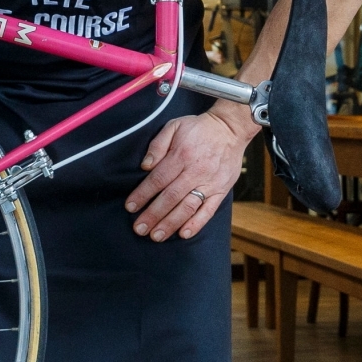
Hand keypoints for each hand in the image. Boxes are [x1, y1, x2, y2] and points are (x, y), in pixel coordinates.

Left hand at [125, 103, 254, 242]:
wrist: (230, 129)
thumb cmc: (199, 128)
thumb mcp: (175, 126)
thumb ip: (158, 144)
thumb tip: (145, 165)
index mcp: (182, 155)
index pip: (158, 179)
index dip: (143, 194)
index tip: (130, 207)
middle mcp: (195, 171)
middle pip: (170, 197)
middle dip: (153, 214)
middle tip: (140, 228)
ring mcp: (210, 183)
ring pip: (188, 207)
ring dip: (171, 223)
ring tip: (156, 236)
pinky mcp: (221, 190)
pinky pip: (209, 210)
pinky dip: (196, 223)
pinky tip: (183, 234)